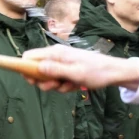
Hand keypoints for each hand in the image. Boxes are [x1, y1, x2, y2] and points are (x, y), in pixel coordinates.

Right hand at [22, 46, 138, 92]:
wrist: (113, 73)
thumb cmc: (96, 71)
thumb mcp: (75, 73)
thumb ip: (55, 70)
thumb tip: (36, 68)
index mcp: (55, 53)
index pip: (29, 56)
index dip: (25, 68)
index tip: (32, 81)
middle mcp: (55, 56)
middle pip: (36, 69)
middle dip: (44, 81)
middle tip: (56, 85)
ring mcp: (61, 63)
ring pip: (47, 78)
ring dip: (56, 86)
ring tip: (70, 85)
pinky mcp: (66, 70)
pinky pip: (58, 80)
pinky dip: (65, 85)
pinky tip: (75, 85)